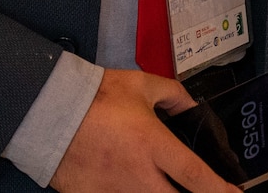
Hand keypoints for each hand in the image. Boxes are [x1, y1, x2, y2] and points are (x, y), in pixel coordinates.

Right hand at [49, 68, 232, 192]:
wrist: (47, 110)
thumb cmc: (95, 96)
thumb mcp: (143, 85)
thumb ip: (173, 95)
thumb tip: (191, 106)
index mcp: (154, 144)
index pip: (196, 176)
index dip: (220, 190)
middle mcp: (138, 175)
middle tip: (204, 191)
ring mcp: (114, 191)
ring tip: (165, 184)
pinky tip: (137, 187)